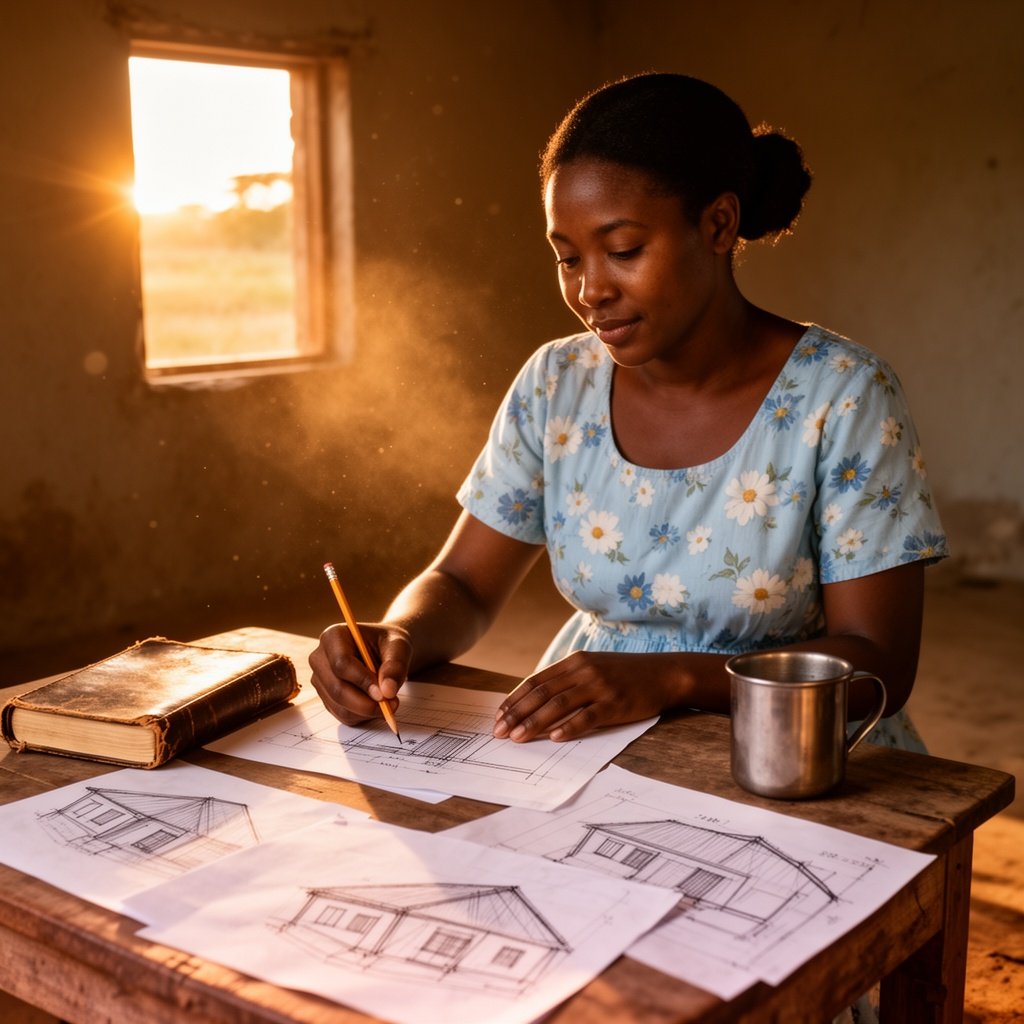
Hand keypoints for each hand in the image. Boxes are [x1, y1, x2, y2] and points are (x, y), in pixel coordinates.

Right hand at [308, 623, 411, 726]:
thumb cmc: (388, 644)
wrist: (384, 650)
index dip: (362, 681)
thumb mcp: (398, 647)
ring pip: (340, 705)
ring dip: (367, 711)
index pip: (341, 663)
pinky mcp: (326, 697)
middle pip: (337, 688)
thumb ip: (395, 666)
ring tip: (390, 703)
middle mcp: (320, 658)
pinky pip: (343, 714)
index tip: (383, 693)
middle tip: (391, 704)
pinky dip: (363, 716)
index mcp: (333, 636)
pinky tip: (377, 705)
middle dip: (365, 703)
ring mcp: (320, 680)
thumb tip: (387, 691)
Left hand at [492, 651, 682, 742]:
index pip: (535, 681)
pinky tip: (554, 738)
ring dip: (535, 723)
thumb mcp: (592, 668)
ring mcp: (599, 686)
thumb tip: (535, 701)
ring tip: (518, 738)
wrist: (663, 673)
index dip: (514, 699)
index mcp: (574, 661)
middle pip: (542, 693)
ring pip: (558, 705)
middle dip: (517, 714)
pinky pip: (587, 716)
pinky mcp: (615, 703)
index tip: (498, 716)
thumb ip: (566, 680)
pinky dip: (569, 727)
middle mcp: (583, 671)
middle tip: (500, 732)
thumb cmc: (624, 674)